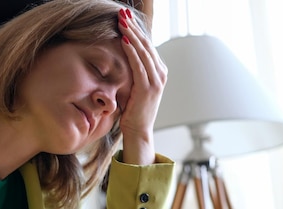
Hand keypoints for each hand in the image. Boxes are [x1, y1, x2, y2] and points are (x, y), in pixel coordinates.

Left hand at [117, 8, 166, 164]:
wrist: (138, 131)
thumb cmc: (133, 109)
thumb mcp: (134, 85)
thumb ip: (133, 70)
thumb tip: (122, 54)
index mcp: (158, 71)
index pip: (147, 44)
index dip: (136, 29)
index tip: (125, 17)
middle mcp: (160, 73)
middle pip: (146, 44)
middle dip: (133, 27)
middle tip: (122, 14)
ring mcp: (156, 80)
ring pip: (143, 51)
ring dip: (132, 35)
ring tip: (122, 22)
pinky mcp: (148, 88)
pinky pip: (139, 65)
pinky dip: (132, 52)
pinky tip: (124, 41)